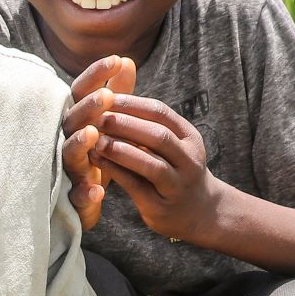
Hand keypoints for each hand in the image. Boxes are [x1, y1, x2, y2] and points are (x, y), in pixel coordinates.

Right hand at [60, 56, 135, 227]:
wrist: (88, 199)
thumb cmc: (98, 154)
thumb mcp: (110, 123)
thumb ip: (117, 94)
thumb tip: (127, 59)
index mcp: (77, 120)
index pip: (81, 92)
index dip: (96, 75)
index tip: (117, 59)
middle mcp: (68, 141)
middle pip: (73, 120)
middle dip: (88, 108)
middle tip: (106, 96)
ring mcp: (68, 169)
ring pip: (68, 154)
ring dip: (79, 144)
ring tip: (92, 134)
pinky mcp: (73, 198)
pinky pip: (75, 195)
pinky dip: (84, 192)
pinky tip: (98, 190)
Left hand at [65, 87, 217, 244]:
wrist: (198, 211)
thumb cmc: (174, 168)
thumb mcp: (171, 141)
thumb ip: (148, 120)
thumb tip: (116, 84)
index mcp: (189, 136)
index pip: (160, 112)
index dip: (131, 103)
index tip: (104, 95)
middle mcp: (189, 159)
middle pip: (157, 135)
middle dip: (125, 124)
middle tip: (96, 116)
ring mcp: (178, 184)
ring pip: (150, 163)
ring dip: (120, 149)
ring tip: (96, 140)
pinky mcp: (161, 206)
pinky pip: (137, 186)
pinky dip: (115, 171)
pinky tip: (97, 161)